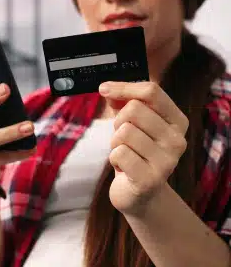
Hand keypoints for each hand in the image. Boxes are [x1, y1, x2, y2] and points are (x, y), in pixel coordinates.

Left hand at [99, 81, 188, 215]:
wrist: (140, 194)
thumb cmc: (135, 153)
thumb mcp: (131, 124)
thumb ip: (122, 103)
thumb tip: (107, 89)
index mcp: (177, 121)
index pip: (151, 92)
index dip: (123, 87)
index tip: (104, 89)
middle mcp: (178, 140)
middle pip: (134, 110)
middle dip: (118, 122)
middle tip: (123, 139)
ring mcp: (167, 161)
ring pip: (124, 132)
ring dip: (115, 143)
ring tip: (125, 154)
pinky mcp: (150, 179)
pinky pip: (119, 153)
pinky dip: (113, 159)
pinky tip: (123, 168)